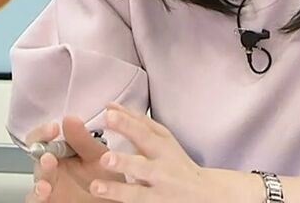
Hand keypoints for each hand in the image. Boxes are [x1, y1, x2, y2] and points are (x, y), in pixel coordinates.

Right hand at [23, 117, 122, 201]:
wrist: (114, 200)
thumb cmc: (106, 179)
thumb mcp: (99, 157)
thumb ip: (84, 140)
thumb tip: (70, 119)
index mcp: (62, 153)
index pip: (43, 138)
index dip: (44, 132)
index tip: (53, 128)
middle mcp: (52, 169)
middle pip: (37, 159)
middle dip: (41, 157)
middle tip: (48, 157)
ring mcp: (50, 188)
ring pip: (37, 180)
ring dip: (41, 178)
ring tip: (47, 178)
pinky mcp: (49, 202)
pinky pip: (36, 200)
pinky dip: (37, 196)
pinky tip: (45, 191)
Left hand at [87, 103, 256, 202]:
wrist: (204, 193)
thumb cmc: (176, 162)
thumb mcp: (163, 139)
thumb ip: (137, 123)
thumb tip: (110, 106)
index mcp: (162, 149)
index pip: (144, 134)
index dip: (126, 124)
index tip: (109, 114)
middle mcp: (161, 171)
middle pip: (142, 166)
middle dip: (124, 162)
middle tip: (105, 158)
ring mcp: (159, 193)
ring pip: (137, 193)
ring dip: (117, 190)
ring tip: (96, 186)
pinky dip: (123, 202)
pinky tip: (106, 202)